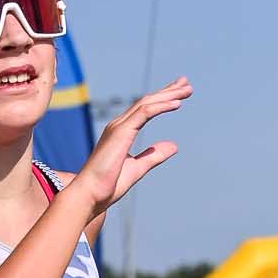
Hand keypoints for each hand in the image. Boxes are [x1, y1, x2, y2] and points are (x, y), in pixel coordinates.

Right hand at [77, 78, 192, 211]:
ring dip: (168, 95)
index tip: (179, 94)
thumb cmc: (107, 185)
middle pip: (147, 101)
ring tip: (187, 89)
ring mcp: (118, 127)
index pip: (144, 109)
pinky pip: (145, 112)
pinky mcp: (121, 132)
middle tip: (186, 83)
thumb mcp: (137, 168)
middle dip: (168, 91)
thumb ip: (154, 156)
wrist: (89, 194)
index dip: (162, 99)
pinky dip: (161, 106)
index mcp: (121, 133)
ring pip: (147, 103)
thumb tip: (174, 146)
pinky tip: (177, 103)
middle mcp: (119, 125)